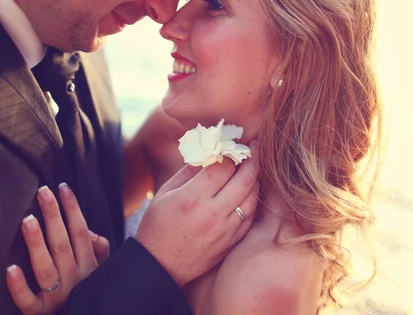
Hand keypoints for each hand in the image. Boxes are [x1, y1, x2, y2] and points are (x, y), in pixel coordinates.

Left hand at [5, 184, 109, 314]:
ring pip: (46, 268)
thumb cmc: (86, 291)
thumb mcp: (100, 270)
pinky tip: (10, 268)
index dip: (72, 209)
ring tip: (28, 221)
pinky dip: (19, 286)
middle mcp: (75, 279)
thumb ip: (99, 251)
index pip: (81, 232)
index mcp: (89, 266)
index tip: (62, 188)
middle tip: (43, 193)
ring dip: (36, 243)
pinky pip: (28, 301)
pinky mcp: (39, 313)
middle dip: (53, 216)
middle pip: (63, 244)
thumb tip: (93, 234)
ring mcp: (57, 297)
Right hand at [136, 141, 259, 286]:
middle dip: (251, 160)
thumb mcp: (164, 193)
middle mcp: (212, 213)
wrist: (159, 266)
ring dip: (255, 180)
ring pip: (252, 198)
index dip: (230, 153)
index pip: (223, 167)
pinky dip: (253, 201)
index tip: (232, 146)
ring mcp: (225, 229)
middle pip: (244, 180)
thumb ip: (188, 172)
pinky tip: (249, 192)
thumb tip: (208, 154)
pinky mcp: (231, 242)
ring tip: (252, 169)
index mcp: (193, 198)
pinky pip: (250, 217)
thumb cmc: (157, 226)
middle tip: (253, 149)